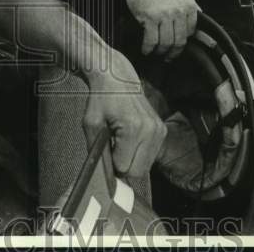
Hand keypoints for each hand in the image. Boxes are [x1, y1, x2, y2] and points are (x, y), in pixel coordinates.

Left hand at [82, 50, 166, 179]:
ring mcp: (159, 130)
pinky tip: (130, 138)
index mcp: (133, 128)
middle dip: (123, 166)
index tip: (106, 153)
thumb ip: (96, 151)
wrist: (116, 77)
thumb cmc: (101, 98)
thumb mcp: (91, 123)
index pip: (125, 168)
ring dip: (132, 160)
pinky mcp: (162, 130)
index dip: (112, 165)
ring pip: (146, 166)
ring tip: (121, 141)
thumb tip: (103, 176)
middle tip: (112, 149)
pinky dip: (139, 153)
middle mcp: (150, 130)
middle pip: (138, 171)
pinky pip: (151, 156)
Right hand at [118, 0, 198, 58]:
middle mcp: (178, 11)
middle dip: (174, 52)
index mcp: (188, 4)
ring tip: (156, 52)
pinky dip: (148, 49)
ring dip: (160, 51)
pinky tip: (145, 50)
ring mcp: (164, 15)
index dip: (184, 40)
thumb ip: (190, 1)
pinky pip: (151, 40)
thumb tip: (199, 13)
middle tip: (169, 56)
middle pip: (179, 40)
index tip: (178, 44)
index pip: (191, 30)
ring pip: (166, 43)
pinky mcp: (149, 18)